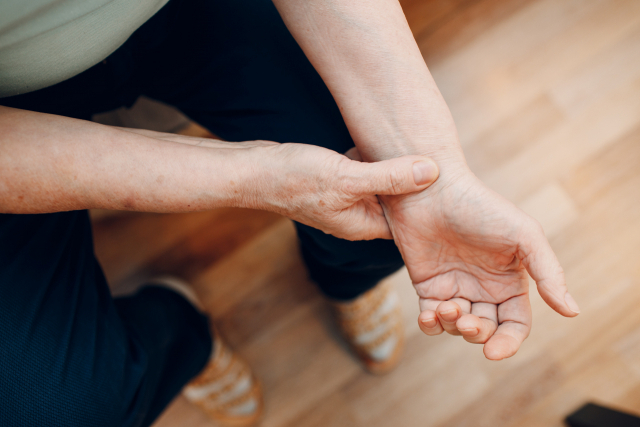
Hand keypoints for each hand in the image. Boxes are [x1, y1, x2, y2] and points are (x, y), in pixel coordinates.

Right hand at [255, 142, 438, 239]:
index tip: (450, 185)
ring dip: (393, 166)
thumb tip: (432, 172)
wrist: (252, 171)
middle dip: (414, 183)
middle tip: (438, 159)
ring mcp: (343, 198)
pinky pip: (363, 170)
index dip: (429, 207)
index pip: (406, 223)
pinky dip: (372, 156)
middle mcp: (355, 215)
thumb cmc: (294, 179)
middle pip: (395, 202)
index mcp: (362, 225)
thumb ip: (389, 176)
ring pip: (380, 183)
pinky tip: (380, 138)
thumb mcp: (347, 177)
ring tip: (416, 145)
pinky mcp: (334, 180)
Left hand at [379, 163, 579, 359]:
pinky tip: (429, 315)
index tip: (494, 352)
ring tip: (447, 308)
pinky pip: (431, 318)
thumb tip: (572, 311)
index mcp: (509, 280)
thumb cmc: (480, 207)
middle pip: (486, 329)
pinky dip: (430, 325)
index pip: (515, 324)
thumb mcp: (524, 235)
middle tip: (466, 320)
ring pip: (457, 327)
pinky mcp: (427, 286)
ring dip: (453, 327)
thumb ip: (548, 272)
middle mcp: (483, 288)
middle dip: (477, 334)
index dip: (508, 342)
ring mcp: (454, 287)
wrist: (431, 189)